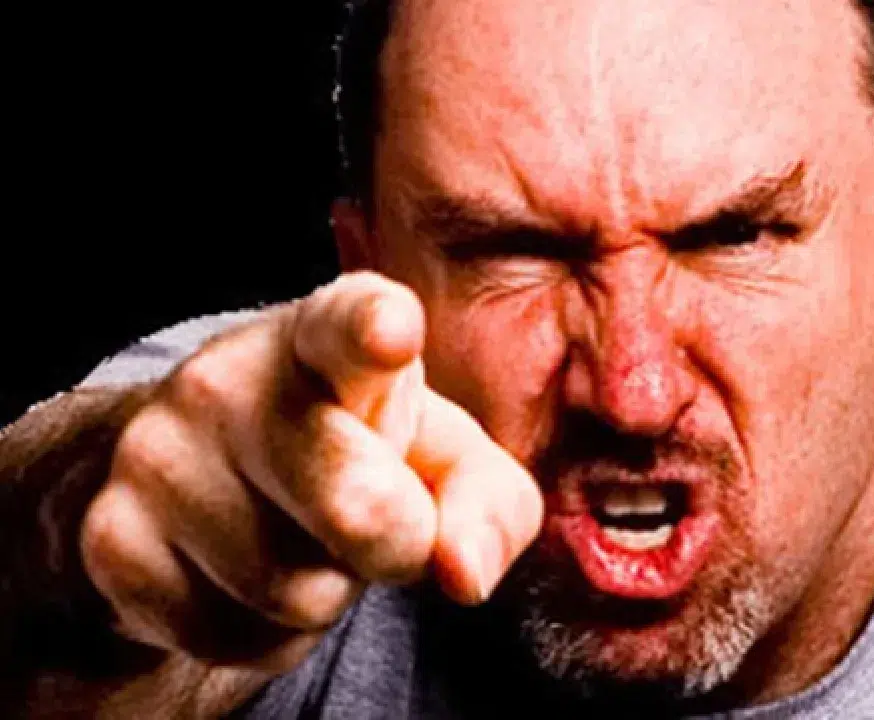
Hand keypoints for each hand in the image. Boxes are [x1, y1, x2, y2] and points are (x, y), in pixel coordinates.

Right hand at [78, 271, 543, 671]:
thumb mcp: (442, 458)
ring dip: (322, 592)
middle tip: (383, 522)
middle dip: (392, 542)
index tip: (393, 332)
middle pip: (353, 504)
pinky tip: (247, 575)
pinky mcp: (112, 536)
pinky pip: (229, 635)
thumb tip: (465, 574)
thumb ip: (488, 504)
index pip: (348, 325)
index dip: (374, 329)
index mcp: (326, 338)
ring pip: (293, 590)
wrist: (203, 475)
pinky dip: (262, 634)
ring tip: (302, 538)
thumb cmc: (357, 452)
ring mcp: (158, 456)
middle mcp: (229, 380)